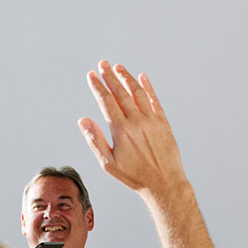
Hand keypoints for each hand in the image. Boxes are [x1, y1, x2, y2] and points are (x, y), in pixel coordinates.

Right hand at [79, 61, 186, 197]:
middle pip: (121, 92)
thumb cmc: (135, 176)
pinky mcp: (163, 122)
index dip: (98, 86)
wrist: (164, 183)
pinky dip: (148, 87)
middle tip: (103, 64)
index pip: (106, 101)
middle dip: (110, 76)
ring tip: (119, 67)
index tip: (92, 75)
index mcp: (121, 130)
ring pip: (137, 92)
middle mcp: (136, 121)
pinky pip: (154, 100)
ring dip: (127, 78)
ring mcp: (151, 120)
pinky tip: (142, 78)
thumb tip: (83, 121)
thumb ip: (95, 140)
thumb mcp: (109, 164)